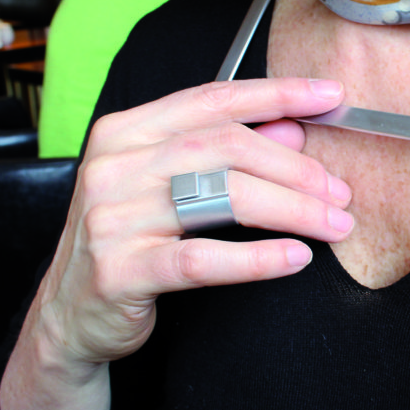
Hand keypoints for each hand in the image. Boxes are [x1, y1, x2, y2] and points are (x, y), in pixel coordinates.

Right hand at [32, 77, 351, 366]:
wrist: (70, 316)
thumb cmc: (128, 243)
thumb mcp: (171, 189)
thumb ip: (226, 154)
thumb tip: (292, 127)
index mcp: (126, 132)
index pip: (213, 100)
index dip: (277, 94)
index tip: (330, 96)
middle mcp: (114, 165)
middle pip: (224, 147)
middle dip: (294, 166)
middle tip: (339, 192)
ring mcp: (112, 216)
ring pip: (220, 197)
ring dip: (290, 209)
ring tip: (334, 224)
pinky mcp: (120, 270)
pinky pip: (202, 257)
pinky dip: (256, 258)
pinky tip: (295, 257)